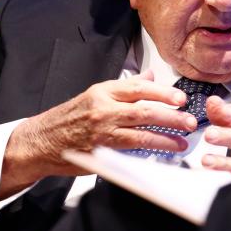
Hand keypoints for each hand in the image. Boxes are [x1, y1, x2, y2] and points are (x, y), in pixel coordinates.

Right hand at [0, 71, 197, 198]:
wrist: (42, 139)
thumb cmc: (70, 117)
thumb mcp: (96, 94)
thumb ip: (125, 87)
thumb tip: (150, 76)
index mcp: (104, 91)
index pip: (139, 88)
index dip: (163, 93)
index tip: (181, 98)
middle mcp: (103, 109)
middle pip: (145, 111)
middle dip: (171, 116)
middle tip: (189, 121)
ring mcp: (101, 132)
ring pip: (140, 133)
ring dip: (165, 138)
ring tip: (182, 141)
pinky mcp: (100, 152)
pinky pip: (130, 152)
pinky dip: (148, 153)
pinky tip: (162, 154)